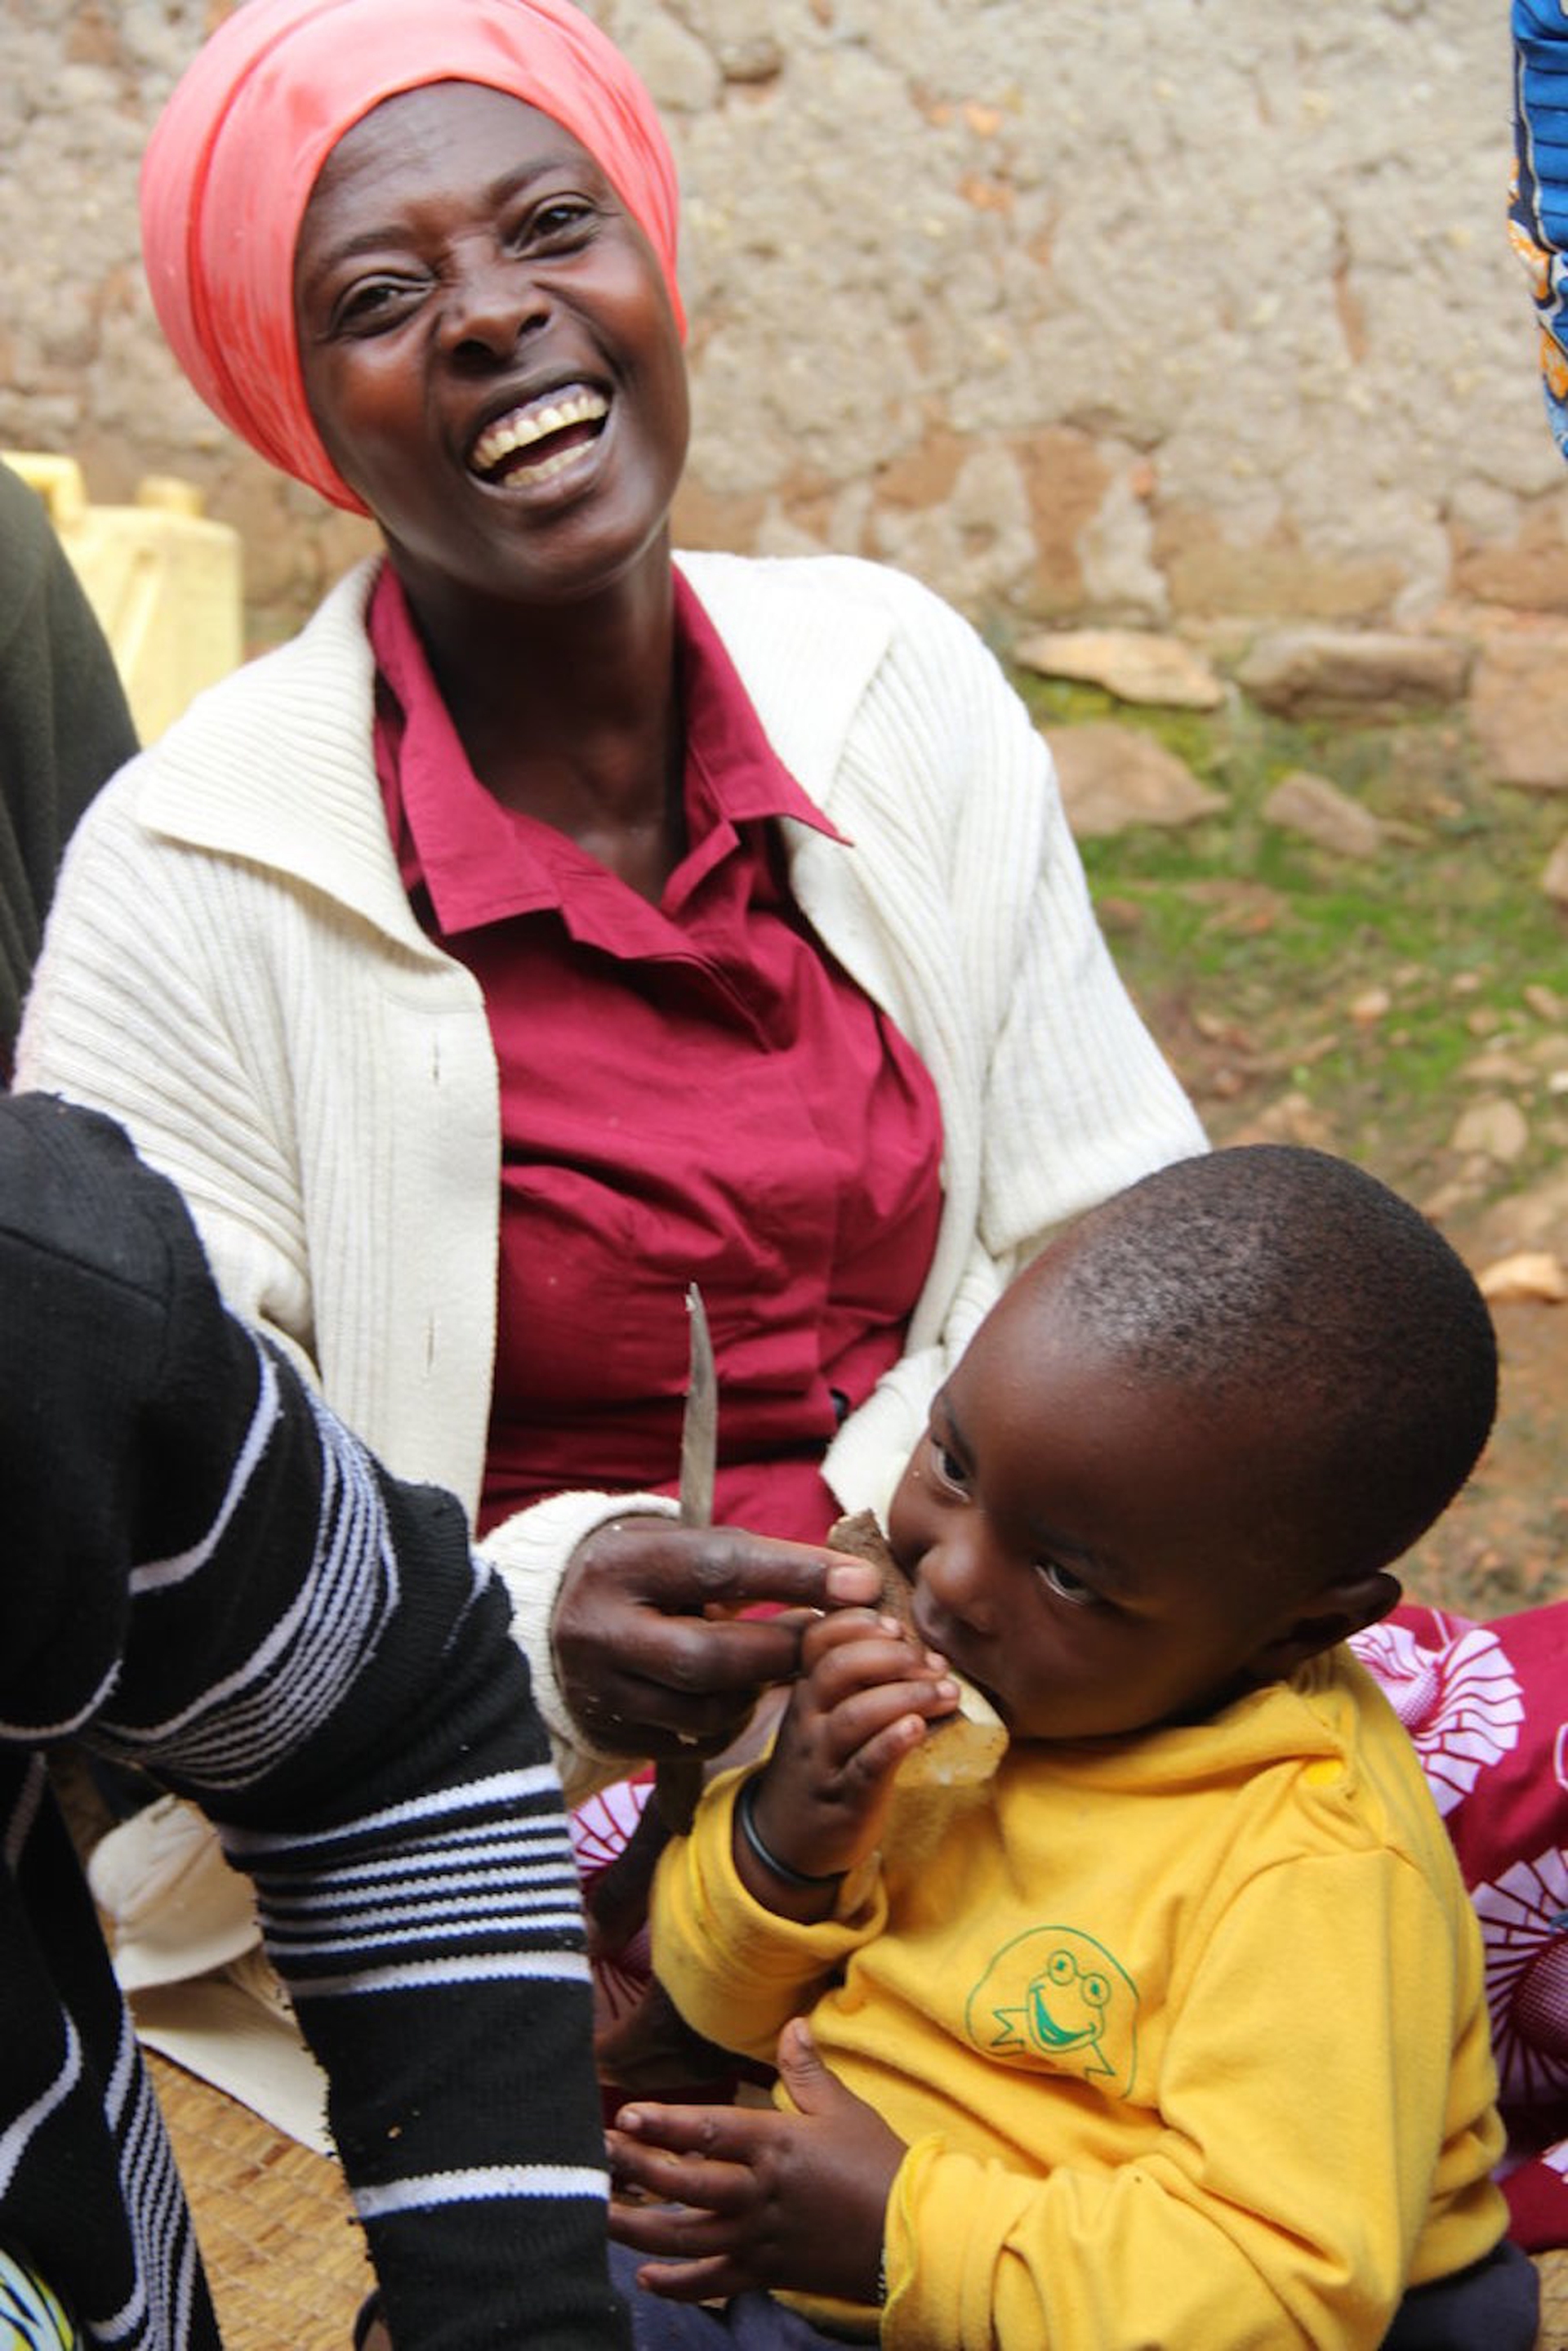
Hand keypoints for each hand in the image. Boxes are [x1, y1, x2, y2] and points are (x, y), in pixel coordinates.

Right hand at [553, 1518, 880, 1758]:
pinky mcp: (613, 1733)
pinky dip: (732, 1720)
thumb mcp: (675, 1546)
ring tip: (771, 1661)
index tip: (860, 1582)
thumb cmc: (643, 1574)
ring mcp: (601, 1690)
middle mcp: (598, 1630)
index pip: (718, 1567)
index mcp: (620, 1564)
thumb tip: (846, 1584)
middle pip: (711, 1656)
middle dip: (782, 1649)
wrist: (554, 1620)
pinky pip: (695, 1742)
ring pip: (708, 1709)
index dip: (795, 1575)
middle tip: (825, 1637)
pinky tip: (735, 1691)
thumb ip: (745, 1560)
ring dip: (758, 1690)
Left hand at [607, 2017, 903, 2305]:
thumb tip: (791, 2024)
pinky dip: (676, 2283)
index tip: (625, 2116)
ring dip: (637, 2226)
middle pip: (683, 2184)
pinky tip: (645, 2276)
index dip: (663, 2123)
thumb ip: (806, 2071)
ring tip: (599, 2211)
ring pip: (685, 2236)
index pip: (707, 2131)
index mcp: (775, 2144)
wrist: (913, 2237)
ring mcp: (757, 2237)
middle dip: (635, 2169)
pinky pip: (711, 2281)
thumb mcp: (843, 2110)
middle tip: (597, 2153)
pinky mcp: (765, 2272)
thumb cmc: (878, 2165)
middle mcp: (757, 2192)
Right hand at [739, 1605, 955, 1897]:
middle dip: (892, 1655)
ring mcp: (823, 1760)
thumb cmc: (823, 1764)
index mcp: (807, 1690)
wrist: (787, 1841)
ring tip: (948, 1692)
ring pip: (855, 1715)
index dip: (858, 1623)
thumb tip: (919, 1647)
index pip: (818, 1639)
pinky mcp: (845, 1799)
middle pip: (838, 1668)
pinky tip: (918, 1727)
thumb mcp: (824, 1715)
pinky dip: (892, 1743)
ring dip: (906, 1696)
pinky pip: (865, 1766)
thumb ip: (855, 1680)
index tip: (897, 1624)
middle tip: (935, 1663)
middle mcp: (808, 1719)